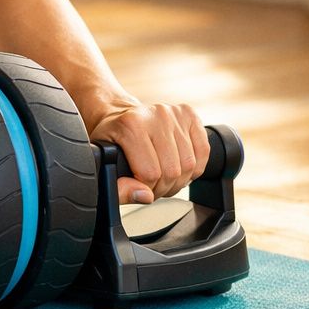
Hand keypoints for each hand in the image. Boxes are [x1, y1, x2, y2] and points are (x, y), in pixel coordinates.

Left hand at [89, 99, 208, 203]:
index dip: (147, 189)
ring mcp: (173, 113)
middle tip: (153, 186)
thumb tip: (144, 196)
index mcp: (130, 126)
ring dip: (180, 180)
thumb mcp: (104, 163)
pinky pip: (204, 152)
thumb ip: (117, 187)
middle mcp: (154, 115)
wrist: (119, 116)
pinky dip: (194, 167)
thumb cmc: (111, 140)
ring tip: (164, 177)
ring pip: (190, 165)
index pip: (151, 173)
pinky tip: (179, 166)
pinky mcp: (189, 114)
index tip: (139, 186)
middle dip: (163, 187)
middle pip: (172, 171)